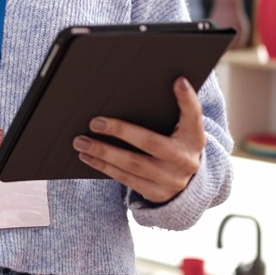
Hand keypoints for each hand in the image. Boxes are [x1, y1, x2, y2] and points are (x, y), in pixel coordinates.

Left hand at [72, 76, 205, 202]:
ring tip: (81, 142)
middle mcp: (186, 160)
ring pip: (133, 165)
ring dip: (103, 152)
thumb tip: (170, 81)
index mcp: (194, 137)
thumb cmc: (176, 145)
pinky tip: (89, 157)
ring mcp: (171, 180)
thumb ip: (177, 109)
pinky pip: (127, 180)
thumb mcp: (183, 129)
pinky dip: (105, 167)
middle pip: (150, 142)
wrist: (187, 184)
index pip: (194, 115)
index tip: (178, 81)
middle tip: (94, 123)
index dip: (187, 99)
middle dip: (120, 131)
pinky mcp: (157, 194)